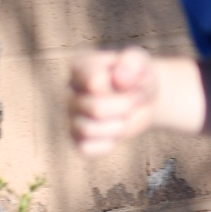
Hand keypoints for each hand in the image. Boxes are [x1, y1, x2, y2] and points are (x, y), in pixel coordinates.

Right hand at [69, 45, 163, 160]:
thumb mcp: (140, 62)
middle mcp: (69, 92)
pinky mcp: (77, 139)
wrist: (142, 97)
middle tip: (137, 99)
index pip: (95, 82)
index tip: (135, 82)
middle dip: (126, 107)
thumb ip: (132, 62)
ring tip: (126, 116)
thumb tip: (120, 78)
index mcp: (79, 68)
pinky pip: (86, 150)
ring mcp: (71, 117)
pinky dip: (107, 144)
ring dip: (118, 126)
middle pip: (95, 109)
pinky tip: (116, 132)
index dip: (124, 87)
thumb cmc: (137, 76)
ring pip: (88, 130)